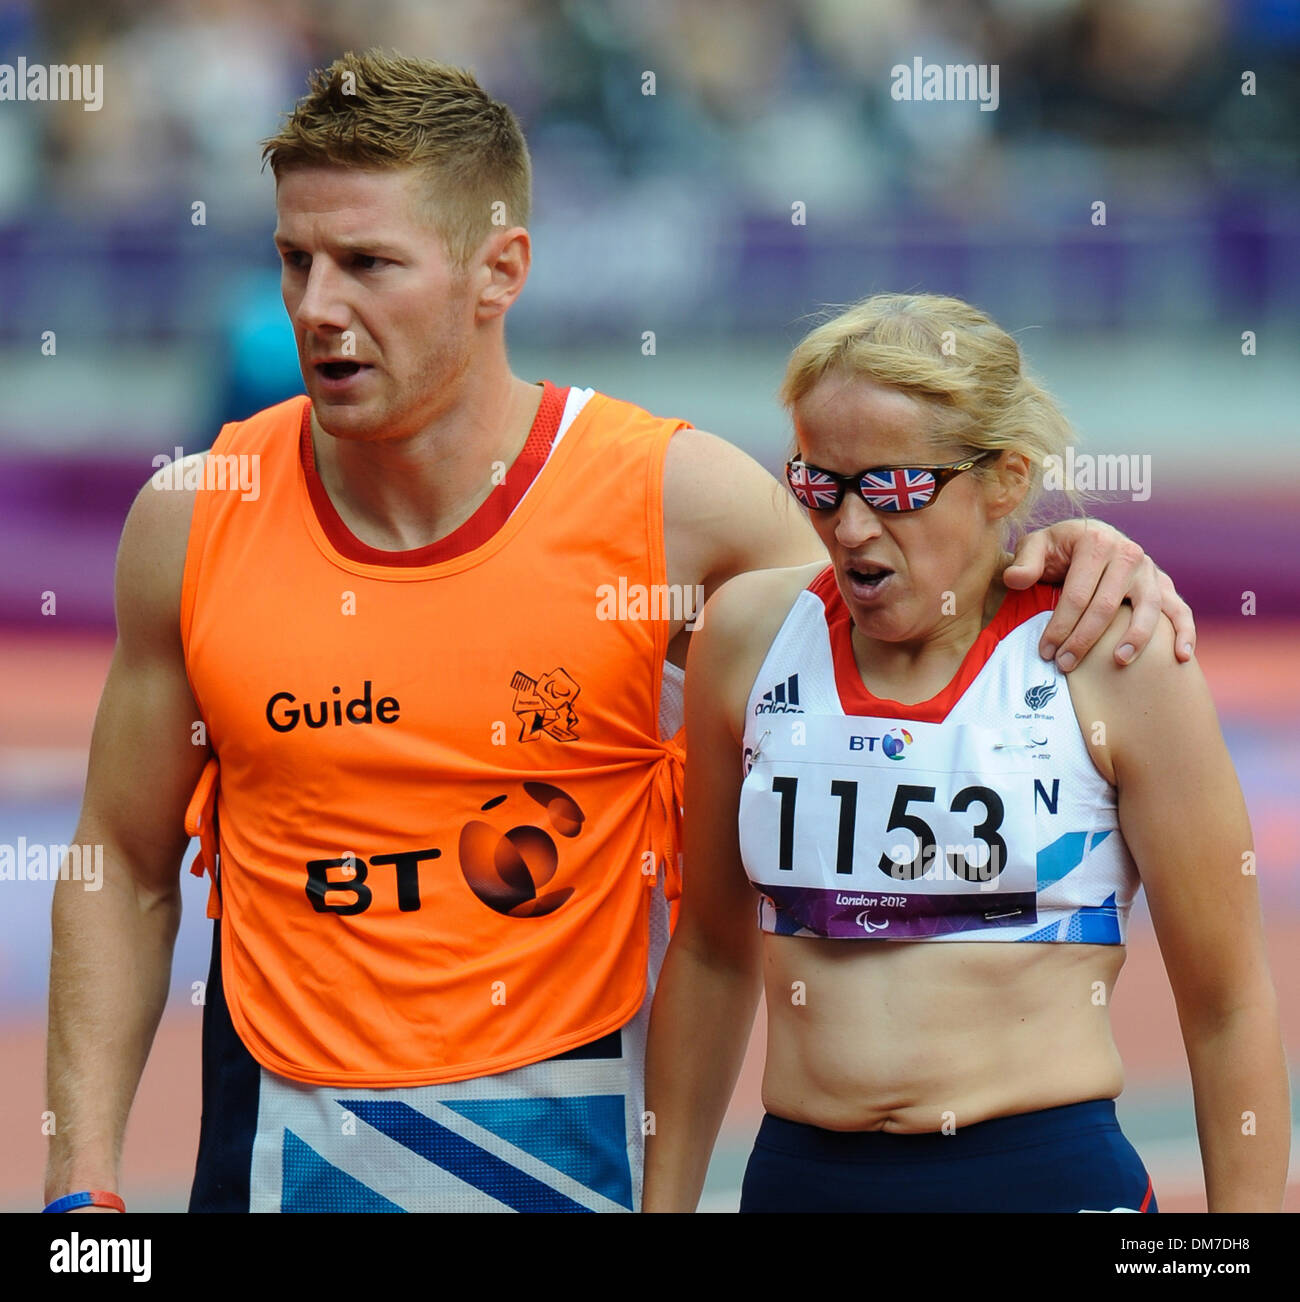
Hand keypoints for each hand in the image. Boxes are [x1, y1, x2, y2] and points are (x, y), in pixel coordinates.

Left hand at [1003, 518, 1194, 670]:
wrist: (1089, 537)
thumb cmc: (1059, 548)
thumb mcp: (1037, 545)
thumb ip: (1025, 561)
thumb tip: (1014, 579)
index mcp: (1096, 542)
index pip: (1077, 594)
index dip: (1060, 626)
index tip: (1046, 652)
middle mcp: (1128, 553)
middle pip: (1106, 607)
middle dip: (1084, 640)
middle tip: (1065, 665)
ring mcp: (1149, 570)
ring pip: (1147, 609)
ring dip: (1134, 639)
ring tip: (1119, 662)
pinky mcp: (1163, 584)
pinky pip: (1179, 609)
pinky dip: (1185, 632)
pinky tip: (1182, 656)